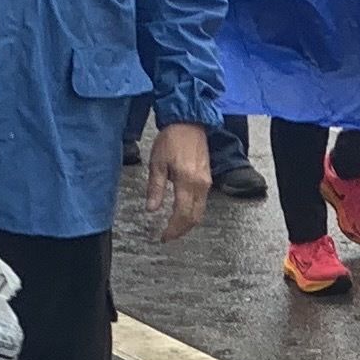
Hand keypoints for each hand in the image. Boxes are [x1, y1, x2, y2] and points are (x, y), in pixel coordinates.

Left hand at [146, 120, 211, 239]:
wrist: (189, 123)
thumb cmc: (171, 139)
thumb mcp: (157, 163)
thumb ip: (155, 188)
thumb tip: (152, 209)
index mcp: (187, 181)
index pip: (182, 214)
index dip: (173, 229)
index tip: (164, 236)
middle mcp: (200, 185)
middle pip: (194, 217)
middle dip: (181, 230)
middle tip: (168, 236)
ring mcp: (206, 183)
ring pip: (200, 212)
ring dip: (188, 223)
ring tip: (174, 228)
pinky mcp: (208, 179)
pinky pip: (202, 203)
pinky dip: (192, 212)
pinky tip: (182, 213)